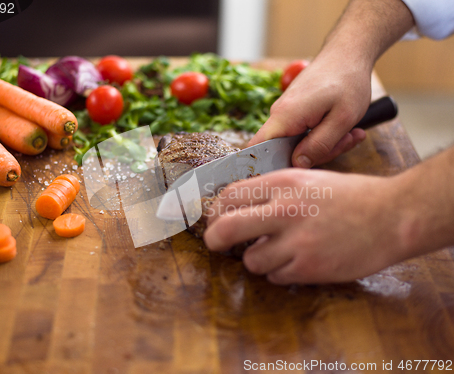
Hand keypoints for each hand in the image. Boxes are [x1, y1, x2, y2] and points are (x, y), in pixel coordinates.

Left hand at [203, 168, 409, 283]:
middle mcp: (285, 211)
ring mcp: (297, 242)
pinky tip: (297, 259)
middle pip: (226, 229)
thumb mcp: (307, 179)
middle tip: (216, 244)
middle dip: (214, 240)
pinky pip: (276, 276)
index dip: (215, 211)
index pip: (229, 196)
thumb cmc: (350, 196)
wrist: (392, 216)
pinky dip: (280, 271)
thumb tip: (237, 207)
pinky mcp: (310, 268)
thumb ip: (271, 192)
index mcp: (283, 183)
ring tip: (276, 250)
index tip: (215, 220)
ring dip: (257, 258)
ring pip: (251, 261)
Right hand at [249, 51, 372, 167]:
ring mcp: (286, 113)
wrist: (348, 52)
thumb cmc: (347, 80)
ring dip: (326, 144)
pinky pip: (304, 133)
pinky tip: (344, 128)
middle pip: (285, 151)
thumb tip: (298, 165)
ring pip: (298, 143)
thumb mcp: (341, 120)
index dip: (267, 168)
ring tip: (351, 132)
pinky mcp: (295, 112)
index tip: (292, 175)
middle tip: (347, 142)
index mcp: (285, 117)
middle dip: (317, 154)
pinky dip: (324, 134)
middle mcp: (279, 115)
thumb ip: (319, 146)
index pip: (258, 150)